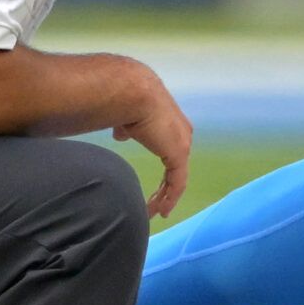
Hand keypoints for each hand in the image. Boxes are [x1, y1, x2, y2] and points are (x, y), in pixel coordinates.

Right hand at [113, 70, 191, 218]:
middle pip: (177, 167)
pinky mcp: (179, 153)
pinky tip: (161, 211)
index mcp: (170, 124)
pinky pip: (177, 183)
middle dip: (167, 187)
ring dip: (166, 196)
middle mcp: (181, 134)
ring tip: (156, 212)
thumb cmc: (125, 100)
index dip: (165, 169)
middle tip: (156, 204)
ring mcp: (182, 144)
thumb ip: (127, 129)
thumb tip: (121, 135)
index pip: (170, 151)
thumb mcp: (126, 119)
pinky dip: (170, 198)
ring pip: (177, 178)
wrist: (132, 92)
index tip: (156, 185)